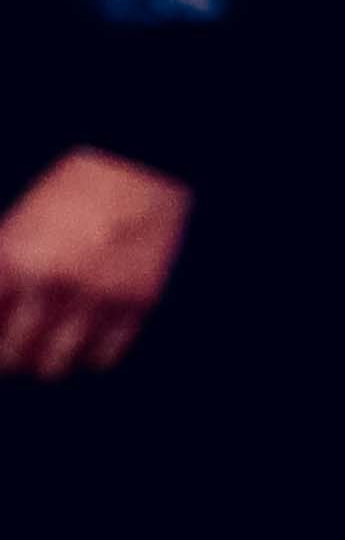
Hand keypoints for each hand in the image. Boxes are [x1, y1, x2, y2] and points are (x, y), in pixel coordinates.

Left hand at [0, 148, 188, 382]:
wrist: (136, 174)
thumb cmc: (67, 198)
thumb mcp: (12, 232)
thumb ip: (0, 279)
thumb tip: (0, 318)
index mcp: (12, 262)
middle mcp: (51, 285)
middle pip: (13, 357)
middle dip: (9, 358)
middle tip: (15, 352)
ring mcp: (96, 297)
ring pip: (55, 365)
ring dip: (46, 362)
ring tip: (48, 350)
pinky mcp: (135, 304)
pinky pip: (102, 358)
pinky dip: (89, 356)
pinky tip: (86, 339)